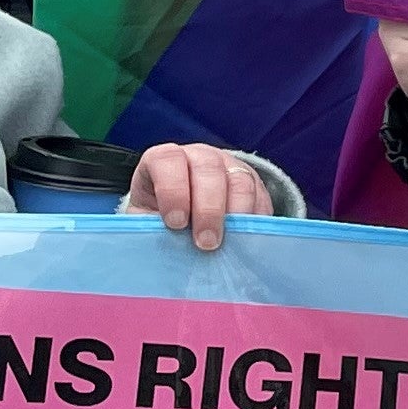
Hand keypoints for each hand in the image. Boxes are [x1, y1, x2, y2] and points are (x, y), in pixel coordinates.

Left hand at [125, 144, 269, 254]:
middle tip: (206, 243)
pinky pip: (261, 197)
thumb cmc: (159, 220)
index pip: (168, 160)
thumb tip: (161, 251)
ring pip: (240, 181)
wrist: (184, 217)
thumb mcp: (146, 223)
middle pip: (209, 170)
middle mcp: (199, 157)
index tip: (175, 223)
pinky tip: (246, 240)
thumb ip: (151, 230)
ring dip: (236, 216)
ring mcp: (230, 167)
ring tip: (228, 245)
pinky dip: (255, 220)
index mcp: (165, 160)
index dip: (172, 190)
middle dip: (208, 209)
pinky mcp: (254, 183)